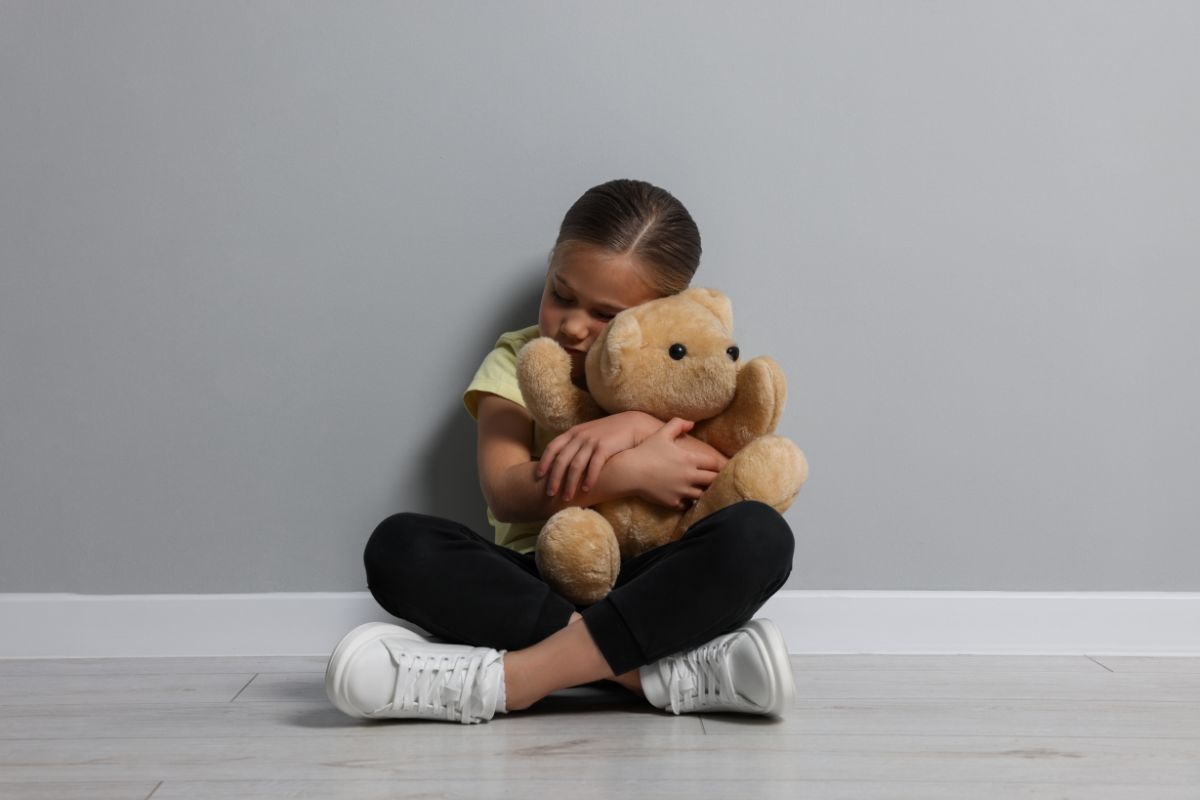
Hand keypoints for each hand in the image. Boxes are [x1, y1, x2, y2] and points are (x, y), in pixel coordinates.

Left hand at [539, 411, 659, 500]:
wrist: (632, 424)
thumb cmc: (609, 434)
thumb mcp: (588, 435)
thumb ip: (576, 445)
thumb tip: (562, 464)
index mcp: (573, 432)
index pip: (553, 447)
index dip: (544, 462)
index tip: (538, 476)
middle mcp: (580, 436)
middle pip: (561, 460)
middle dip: (554, 478)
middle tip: (550, 494)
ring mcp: (592, 441)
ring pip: (575, 465)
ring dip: (569, 483)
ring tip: (567, 498)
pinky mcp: (605, 446)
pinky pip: (593, 465)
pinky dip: (589, 479)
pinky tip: (586, 490)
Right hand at [623, 418, 724, 509]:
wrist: (629, 471)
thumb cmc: (646, 451)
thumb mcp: (662, 433)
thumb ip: (678, 424)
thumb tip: (691, 423)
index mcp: (690, 459)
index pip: (715, 464)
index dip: (718, 464)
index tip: (719, 466)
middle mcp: (689, 476)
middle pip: (713, 480)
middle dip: (715, 479)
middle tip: (714, 478)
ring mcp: (682, 491)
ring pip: (702, 494)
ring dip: (702, 490)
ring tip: (701, 488)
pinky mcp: (673, 502)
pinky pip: (687, 504)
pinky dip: (687, 501)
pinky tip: (684, 496)